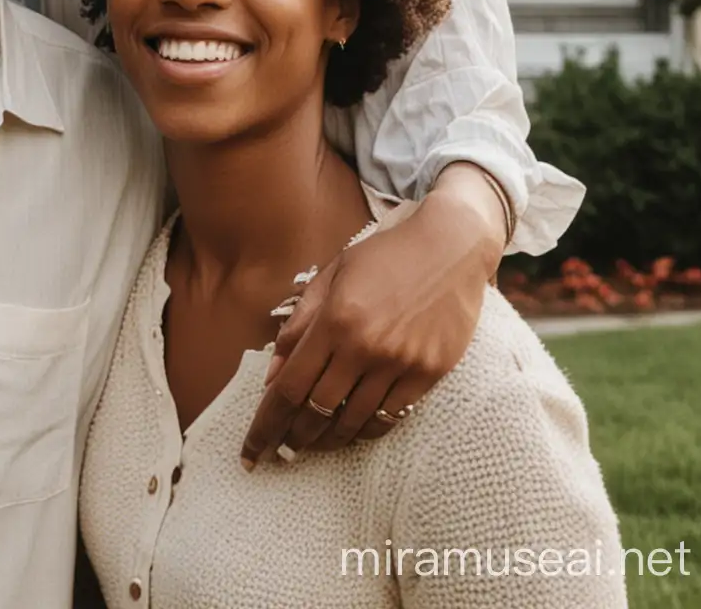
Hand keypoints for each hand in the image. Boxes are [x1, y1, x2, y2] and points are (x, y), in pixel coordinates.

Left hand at [240, 171, 503, 468]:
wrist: (450, 247)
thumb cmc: (383, 256)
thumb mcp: (331, 275)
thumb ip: (299, 323)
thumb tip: (273, 374)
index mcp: (334, 320)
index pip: (289, 387)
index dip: (266, 425)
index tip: (250, 452)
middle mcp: (364, 347)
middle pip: (317, 411)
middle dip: (292, 439)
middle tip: (279, 453)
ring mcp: (400, 363)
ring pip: (354, 421)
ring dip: (327, 440)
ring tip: (310, 447)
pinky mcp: (429, 374)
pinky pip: (391, 417)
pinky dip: (366, 430)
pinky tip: (351, 432)